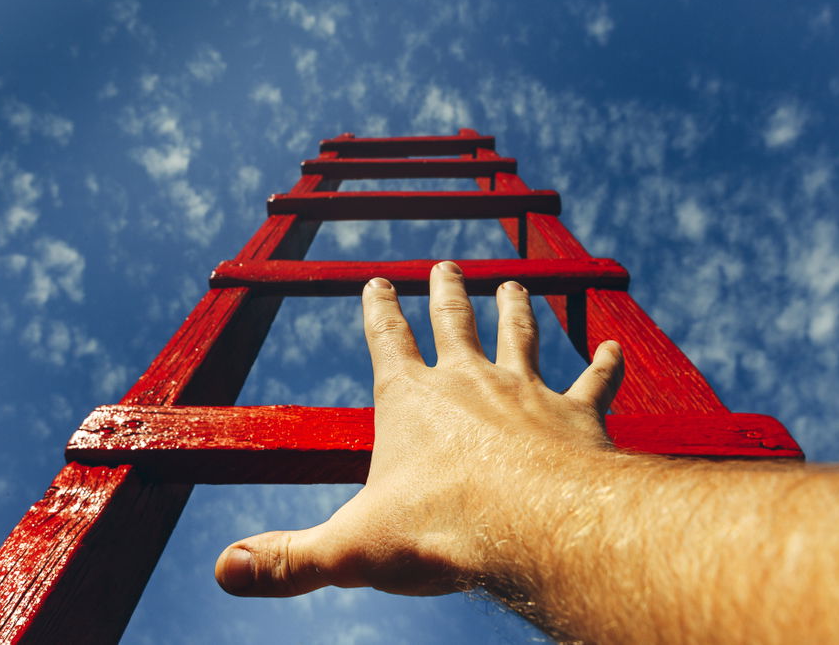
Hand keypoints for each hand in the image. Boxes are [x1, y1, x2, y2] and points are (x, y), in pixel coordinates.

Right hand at [215, 261, 623, 597]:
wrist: (534, 527)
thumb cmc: (439, 531)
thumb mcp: (349, 548)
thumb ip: (288, 559)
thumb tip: (225, 572)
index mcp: (411, 400)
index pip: (387, 341)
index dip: (380, 311)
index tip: (376, 284)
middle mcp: (469, 381)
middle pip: (455, 322)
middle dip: (448, 293)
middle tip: (447, 265)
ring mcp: (527, 392)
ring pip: (521, 335)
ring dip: (517, 310)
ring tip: (514, 285)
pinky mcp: (577, 415)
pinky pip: (595, 382)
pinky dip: (605, 364)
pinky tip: (613, 345)